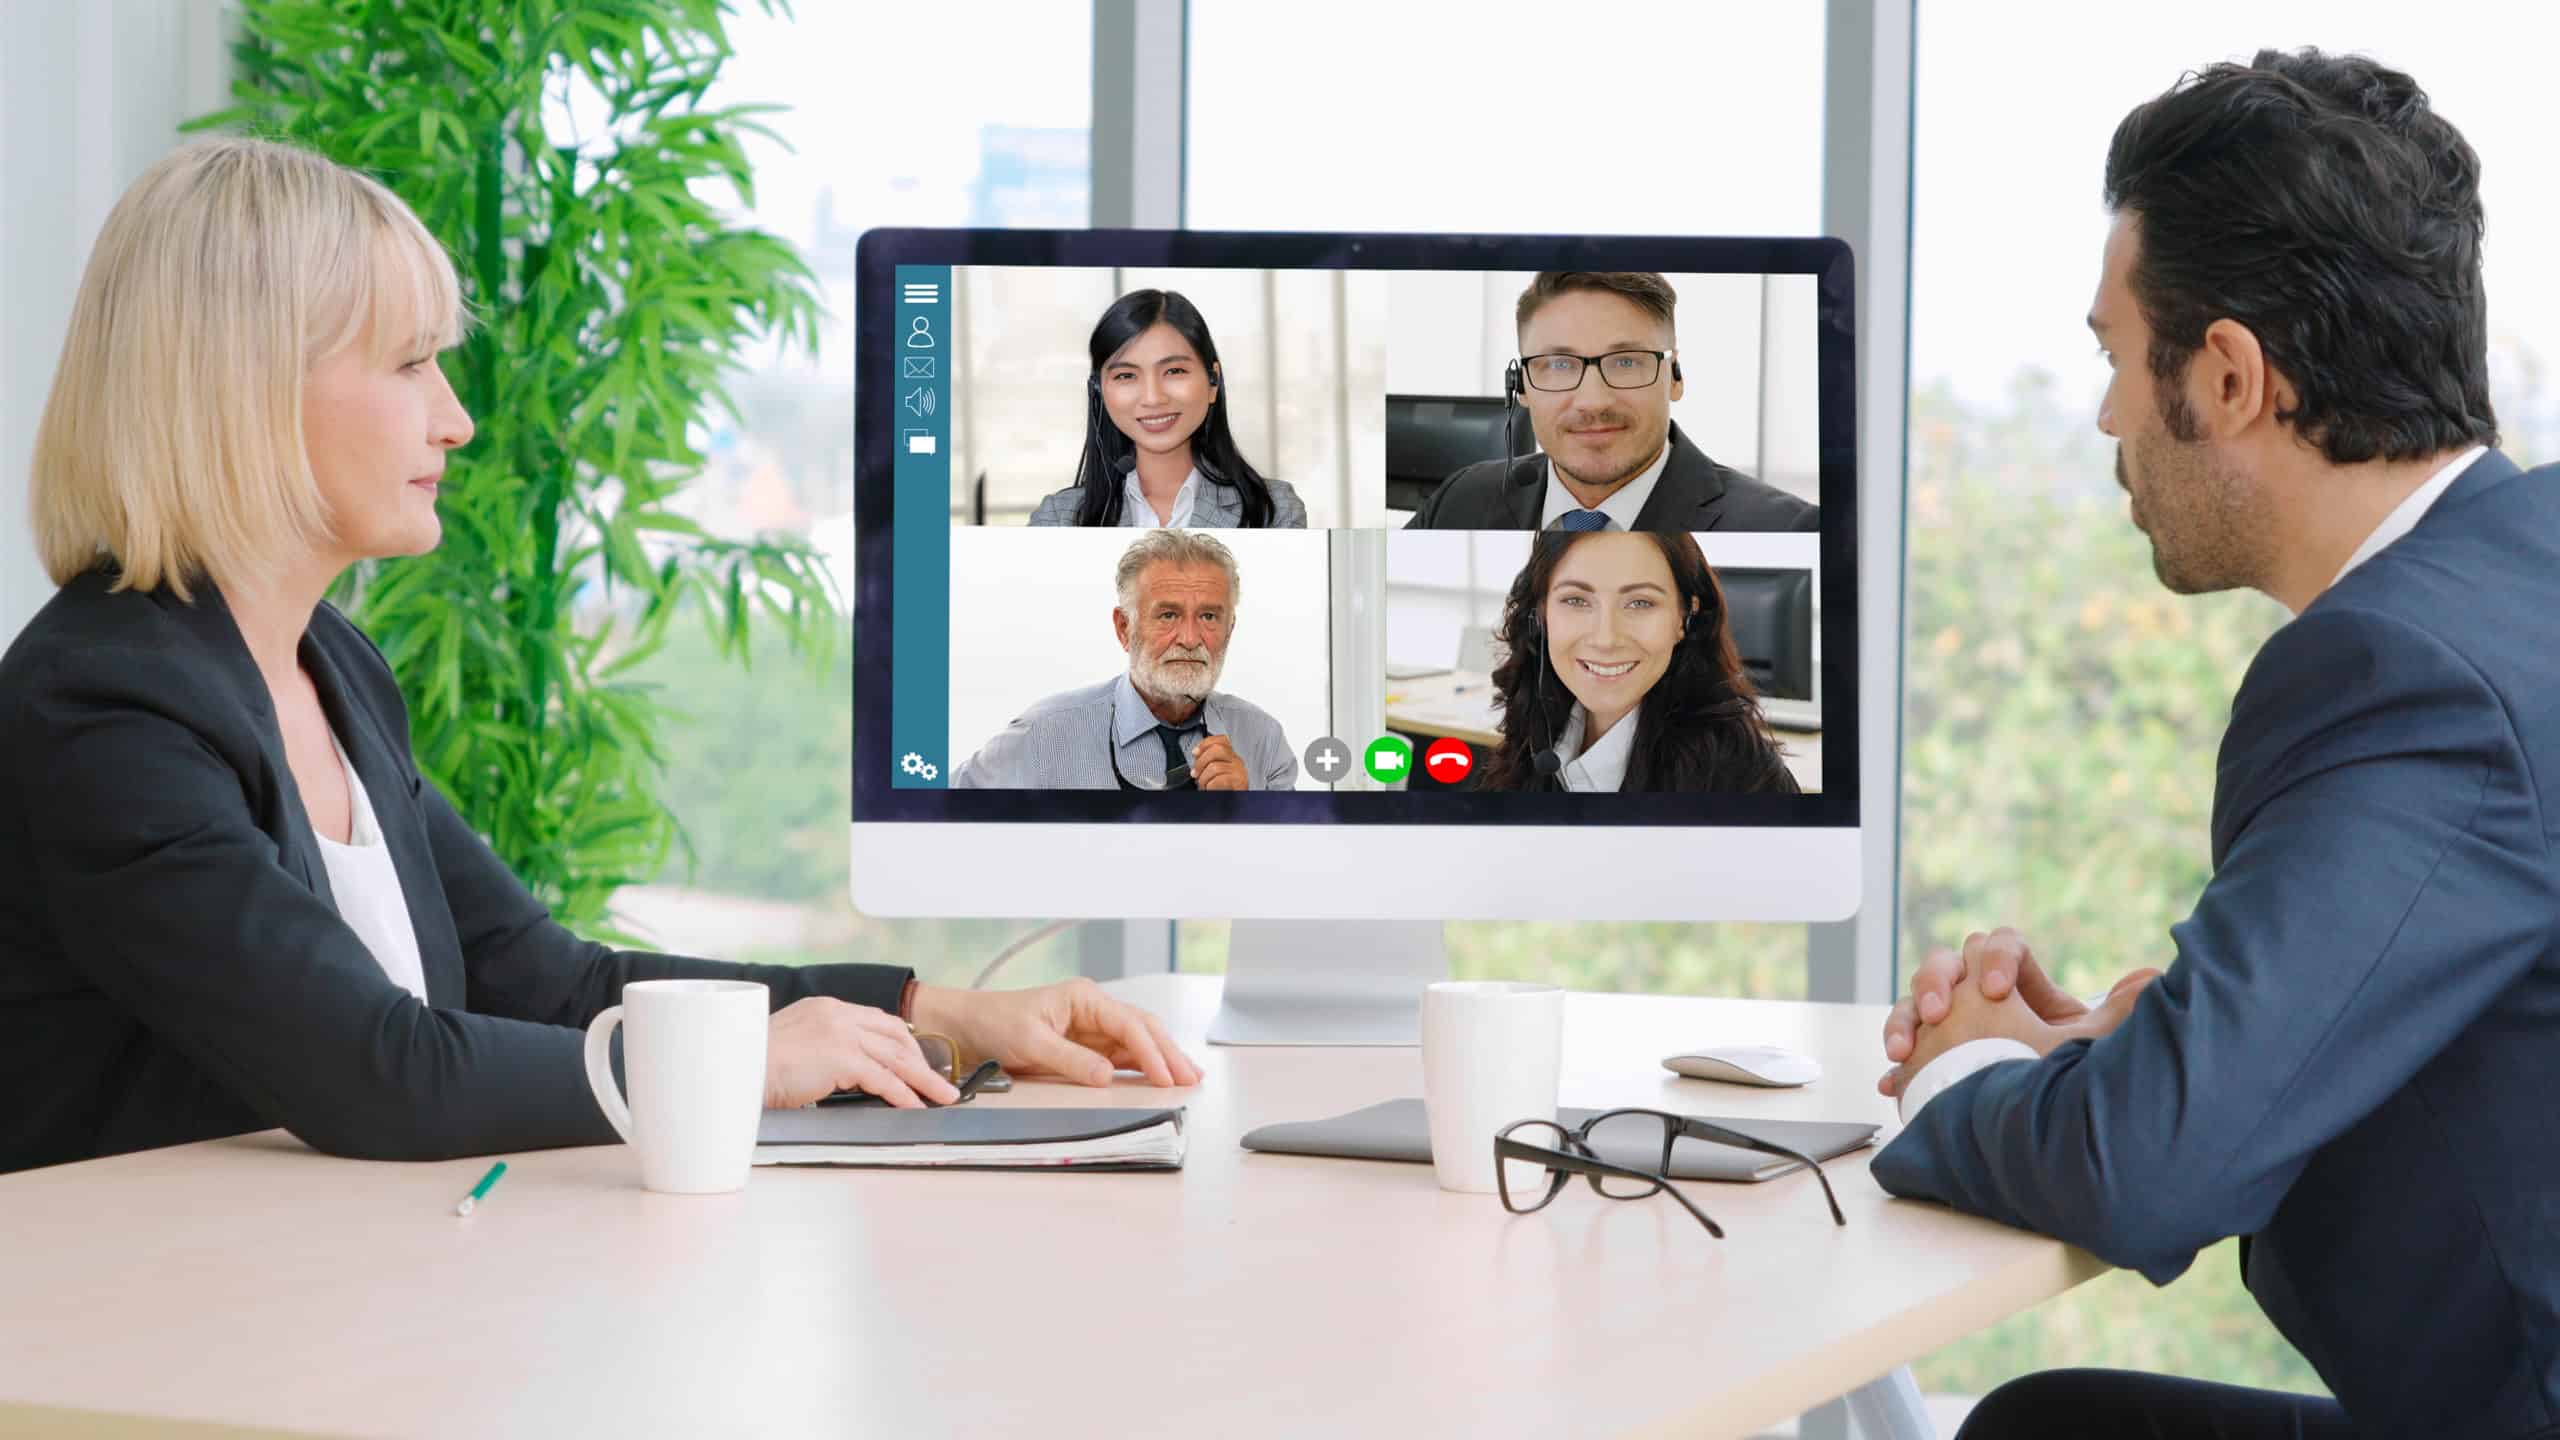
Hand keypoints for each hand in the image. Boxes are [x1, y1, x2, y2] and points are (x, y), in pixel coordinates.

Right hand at [763, 997, 961, 1108]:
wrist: (732, 1067)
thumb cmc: (752, 1065)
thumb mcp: (790, 1046)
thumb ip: (818, 1050)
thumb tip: (837, 1073)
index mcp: (824, 1008)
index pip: (874, 1020)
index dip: (900, 1041)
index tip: (914, 1057)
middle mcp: (836, 1014)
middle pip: (893, 1036)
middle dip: (920, 1059)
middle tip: (938, 1079)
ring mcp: (840, 1033)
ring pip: (896, 1057)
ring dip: (923, 1079)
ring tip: (943, 1095)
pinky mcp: (842, 1057)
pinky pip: (884, 1079)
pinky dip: (903, 1094)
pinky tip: (915, 1106)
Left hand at [912, 978, 1204, 1088]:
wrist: (967, 1028)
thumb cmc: (995, 1024)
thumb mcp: (1030, 1041)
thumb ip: (1071, 1060)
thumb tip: (1108, 1076)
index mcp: (1084, 998)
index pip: (1129, 1024)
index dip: (1151, 1051)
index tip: (1166, 1075)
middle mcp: (1093, 1010)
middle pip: (1143, 1029)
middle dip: (1168, 1053)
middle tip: (1191, 1078)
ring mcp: (1091, 1029)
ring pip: (1138, 1043)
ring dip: (1162, 1060)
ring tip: (1188, 1078)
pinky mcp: (1085, 1048)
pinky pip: (1121, 1056)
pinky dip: (1143, 1067)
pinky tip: (1159, 1078)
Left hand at [1190, 734, 1246, 790]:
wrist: (1232, 807)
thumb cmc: (1223, 789)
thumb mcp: (1216, 772)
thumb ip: (1209, 761)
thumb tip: (1196, 755)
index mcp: (1231, 756)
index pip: (1221, 740)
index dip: (1205, 744)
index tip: (1195, 752)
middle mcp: (1237, 761)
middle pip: (1216, 749)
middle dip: (1200, 762)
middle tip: (1195, 774)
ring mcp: (1240, 771)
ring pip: (1214, 767)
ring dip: (1203, 779)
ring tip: (1203, 786)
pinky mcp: (1240, 783)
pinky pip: (1219, 780)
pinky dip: (1210, 786)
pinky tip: (1211, 789)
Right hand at [1878, 927, 2161, 1094]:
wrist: (2033, 1135)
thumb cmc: (2056, 1080)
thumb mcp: (2087, 1045)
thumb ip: (2116, 1012)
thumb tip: (2152, 977)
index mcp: (2014, 985)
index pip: (1996, 944)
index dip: (1994, 960)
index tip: (1997, 992)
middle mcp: (1976, 1000)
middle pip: (1943, 963)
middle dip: (1935, 982)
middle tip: (1940, 1015)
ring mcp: (1945, 1029)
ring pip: (1912, 1001)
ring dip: (1904, 1019)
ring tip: (1902, 1050)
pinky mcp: (1926, 1062)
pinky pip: (1901, 1052)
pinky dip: (1897, 1066)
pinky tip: (1890, 1083)